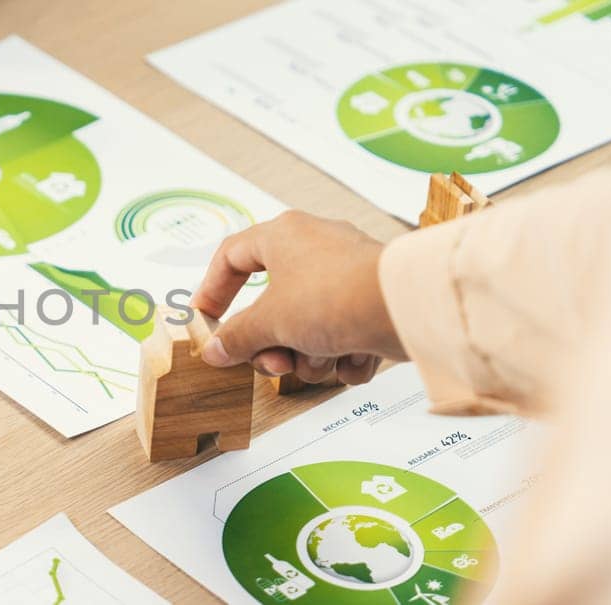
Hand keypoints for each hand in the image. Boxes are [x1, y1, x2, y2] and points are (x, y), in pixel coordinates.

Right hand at [190, 211, 404, 384]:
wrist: (404, 309)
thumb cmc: (332, 297)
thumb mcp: (269, 322)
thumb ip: (237, 337)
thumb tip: (214, 349)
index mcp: (283, 235)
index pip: (231, 256)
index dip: (212, 289)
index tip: (207, 320)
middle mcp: (315, 247)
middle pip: (273, 304)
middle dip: (272, 344)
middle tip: (273, 363)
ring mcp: (347, 274)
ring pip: (309, 325)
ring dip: (309, 355)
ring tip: (322, 360)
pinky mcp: (373, 301)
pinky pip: (344, 334)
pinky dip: (345, 355)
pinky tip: (353, 358)